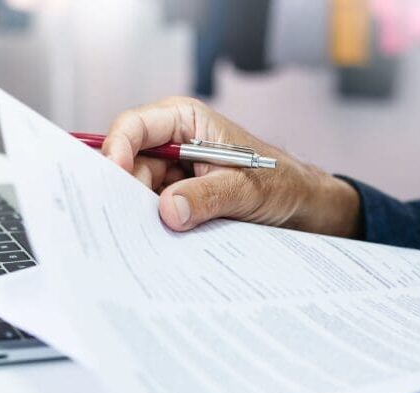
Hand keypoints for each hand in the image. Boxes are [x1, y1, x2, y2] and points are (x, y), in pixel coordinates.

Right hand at [102, 96, 360, 236]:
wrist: (304, 209)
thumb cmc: (282, 184)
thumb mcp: (246, 189)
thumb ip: (207, 197)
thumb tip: (168, 211)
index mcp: (185, 121)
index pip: (134, 127)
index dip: (117, 151)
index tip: (116, 180)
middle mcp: (173, 145)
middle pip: (130, 165)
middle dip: (128, 193)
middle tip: (126, 223)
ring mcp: (173, 175)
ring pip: (139, 194)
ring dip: (142, 216)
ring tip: (144, 239)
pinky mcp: (179, 202)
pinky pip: (156, 213)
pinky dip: (155, 228)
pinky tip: (158, 244)